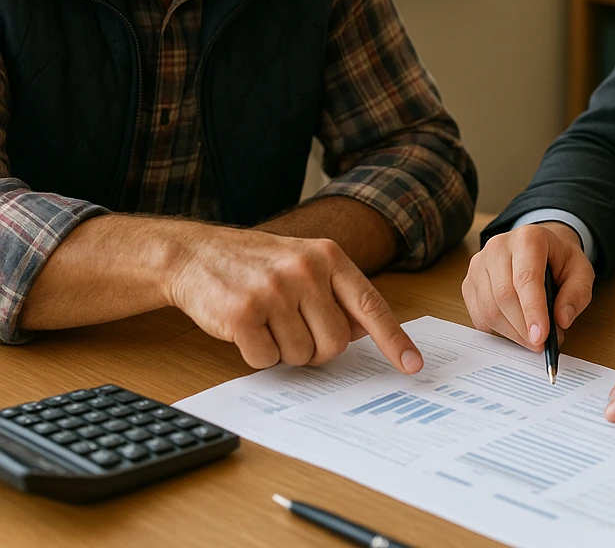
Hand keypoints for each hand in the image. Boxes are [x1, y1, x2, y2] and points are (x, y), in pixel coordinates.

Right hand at [164, 225, 421, 372]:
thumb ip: (336, 293)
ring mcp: (275, 290)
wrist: (197, 253)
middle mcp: (306, 269)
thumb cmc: (257, 264)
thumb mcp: (304, 263)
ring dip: (283, 350)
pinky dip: (256, 355)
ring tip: (266, 321)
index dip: (394, 339)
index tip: (413, 365)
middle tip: (293, 330)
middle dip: (315, 349)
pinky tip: (245, 328)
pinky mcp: (243, 313)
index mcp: (329, 256)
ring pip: (300, 355)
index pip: (370, 304)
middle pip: (335, 343)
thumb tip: (362, 332)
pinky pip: (265, 360)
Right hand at [462, 221, 594, 350]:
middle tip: (542, 344)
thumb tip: (561, 320)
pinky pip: (478, 316)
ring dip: (512, 333)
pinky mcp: (469, 282)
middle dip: (524, 328)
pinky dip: (498, 331)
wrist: (537, 248)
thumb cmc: (558, 260)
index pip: (526, 278)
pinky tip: (515, 329)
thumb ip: (576, 294)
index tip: (541, 337)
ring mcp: (479, 264)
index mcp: (528, 238)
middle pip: (504, 296)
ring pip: (489, 309)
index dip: (533, 310)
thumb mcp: (581, 271)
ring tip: (532, 337)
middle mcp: (498, 247)